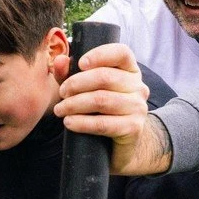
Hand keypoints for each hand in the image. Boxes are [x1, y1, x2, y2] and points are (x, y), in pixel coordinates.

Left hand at [53, 44, 167, 175]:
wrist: (119, 145)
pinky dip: (82, 123)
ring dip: (74, 104)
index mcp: (129, 70)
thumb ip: (70, 73)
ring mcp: (138, 107)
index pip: (121, 52)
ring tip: (60, 110)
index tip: (80, 64)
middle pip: (105, 77)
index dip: (99, 55)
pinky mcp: (133, 128)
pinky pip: (103, 123)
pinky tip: (69, 122)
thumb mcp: (84, 89)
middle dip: (76, 84)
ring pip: (102, 100)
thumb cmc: (100, 111)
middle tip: (61, 93)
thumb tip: (60, 61)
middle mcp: (138, 86)